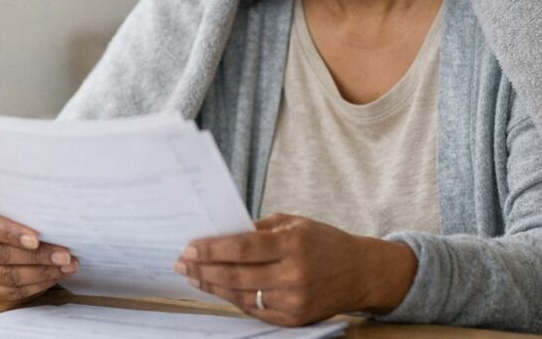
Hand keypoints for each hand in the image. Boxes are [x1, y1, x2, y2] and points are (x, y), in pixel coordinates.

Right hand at [0, 197, 77, 302]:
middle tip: (65, 256)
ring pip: (7, 276)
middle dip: (37, 257)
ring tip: (66, 267)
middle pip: (0, 254)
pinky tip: (53, 278)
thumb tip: (56, 221)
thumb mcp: (12, 201)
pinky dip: (35, 287)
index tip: (36, 239)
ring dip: (41, 274)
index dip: (12, 233)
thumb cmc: (8, 210)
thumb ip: (25, 208)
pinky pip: (9, 292)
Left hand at [174, 213, 416, 325]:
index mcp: (293, 244)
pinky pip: (254, 310)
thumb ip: (258, 229)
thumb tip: (219, 234)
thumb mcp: (294, 223)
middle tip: (181, 263)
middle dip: (203, 269)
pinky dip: (233, 299)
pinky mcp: (294, 318)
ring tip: (193, 276)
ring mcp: (294, 300)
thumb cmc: (323, 241)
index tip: (188, 247)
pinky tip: (217, 288)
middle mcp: (293, 274)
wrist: (360, 273)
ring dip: (212, 286)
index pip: (242, 248)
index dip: (211, 249)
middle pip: (236, 276)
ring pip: (241, 295)